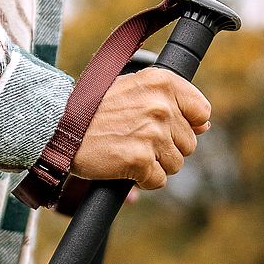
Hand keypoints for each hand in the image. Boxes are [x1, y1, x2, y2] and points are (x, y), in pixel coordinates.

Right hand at [69, 70, 211, 189]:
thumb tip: (204, 125)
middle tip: (137, 139)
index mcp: (162, 82)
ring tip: (129, 151)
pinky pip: (158, 181)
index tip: (166, 126)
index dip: (187, 124)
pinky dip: (142, 180)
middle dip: (166, 147)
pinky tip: (123, 165)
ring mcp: (152, 134)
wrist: (58, 127)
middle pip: (189, 143)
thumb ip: (171, 102)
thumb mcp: (133, 90)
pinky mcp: (140, 160)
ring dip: (155, 164)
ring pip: (176, 164)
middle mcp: (161, 106)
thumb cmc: (95, 109)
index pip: (201, 111)